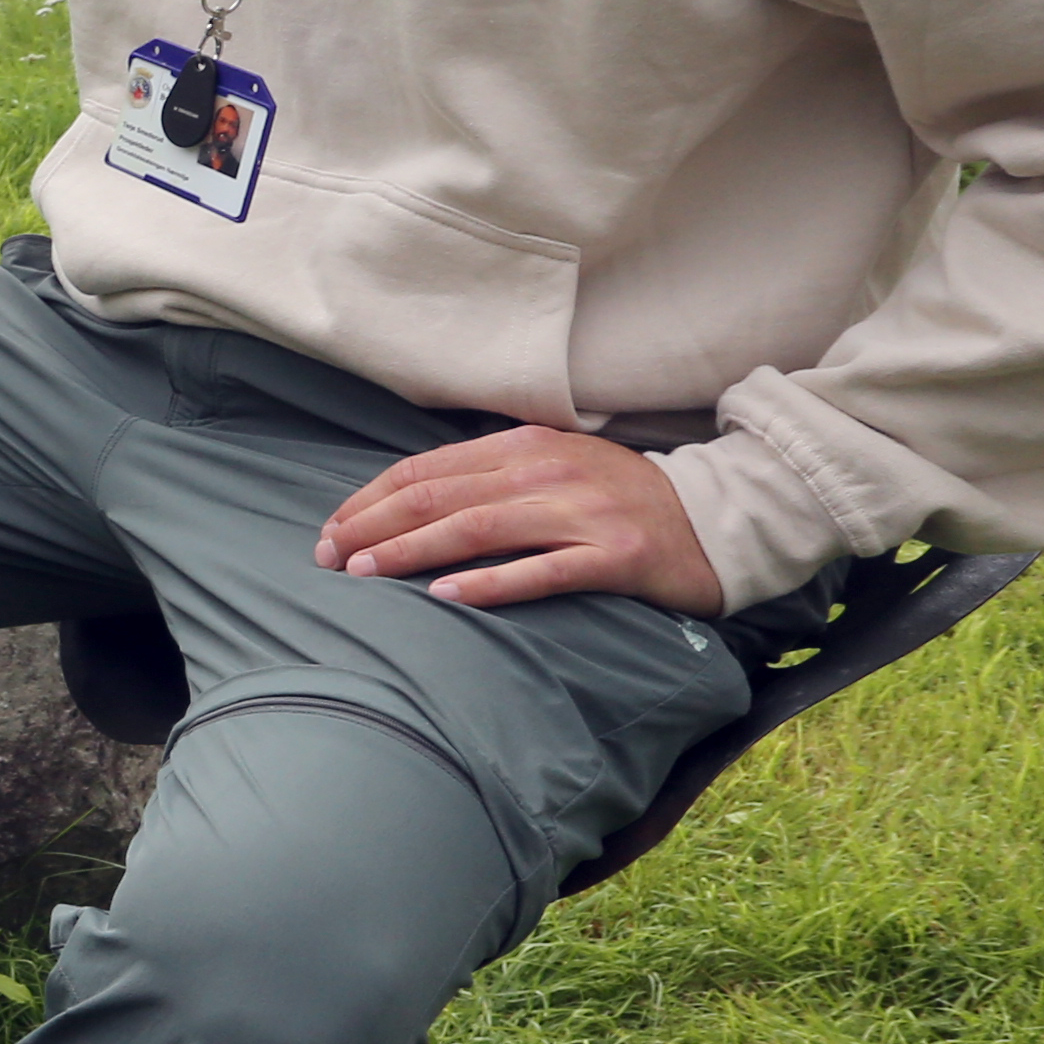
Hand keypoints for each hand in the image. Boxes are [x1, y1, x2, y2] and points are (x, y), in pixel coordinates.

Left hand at [315, 428, 727, 613]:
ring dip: (412, 551)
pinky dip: (491, 583)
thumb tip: (411, 500)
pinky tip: (446, 597)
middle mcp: (548, 473)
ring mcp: (582, 514)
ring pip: (479, 529)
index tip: (330, 529)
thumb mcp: (554, 468)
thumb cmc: (620, 499)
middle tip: (327, 559)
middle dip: (373, 526)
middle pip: (440, 497)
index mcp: (526, 447)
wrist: (715, 518)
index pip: (428, 469)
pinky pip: (542, 570)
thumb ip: (493, 476)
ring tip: (363, 573)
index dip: (372, 499)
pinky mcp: (614, 557)